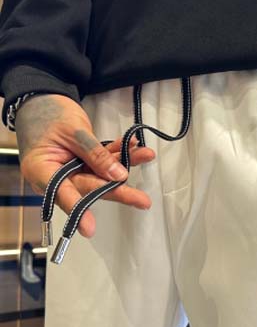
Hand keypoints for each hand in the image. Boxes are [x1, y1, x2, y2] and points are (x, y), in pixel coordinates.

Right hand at [15, 94, 155, 237]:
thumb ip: (94, 154)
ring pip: (102, 174)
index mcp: (42, 170)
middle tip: (140, 200)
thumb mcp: (72, 131)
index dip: (77, 210)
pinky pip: (104, 160)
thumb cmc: (46, 113)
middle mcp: (58, 175)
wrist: (41, 98)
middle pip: (90, 187)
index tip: (89, 228)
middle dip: (118, 191)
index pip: (62, 193)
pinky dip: (119, 152)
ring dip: (124, 165)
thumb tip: (117, 175)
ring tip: (145, 155)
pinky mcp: (84, 160)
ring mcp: (72, 169)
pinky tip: (134, 146)